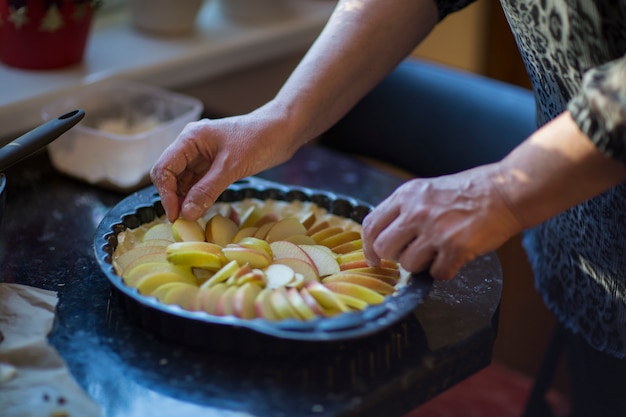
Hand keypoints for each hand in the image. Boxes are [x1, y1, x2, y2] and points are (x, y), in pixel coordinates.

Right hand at [150, 108, 299, 221]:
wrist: (283, 131)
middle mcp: (192, 146)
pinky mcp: (215, 165)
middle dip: (175, 198)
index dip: (166, 194)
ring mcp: (203, 155)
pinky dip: (198, 197)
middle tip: (183, 222)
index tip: (176, 216)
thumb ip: (207, 190)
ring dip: (186, 200)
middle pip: (171, 176)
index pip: (164, 168)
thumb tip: (186, 214)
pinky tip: (202, 210)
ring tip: (193, 219)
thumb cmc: (259, 140)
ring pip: (184, 182)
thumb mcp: (232, 167)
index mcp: (190, 138)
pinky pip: (199, 183)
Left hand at [362, 164, 522, 279]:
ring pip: (408, 265)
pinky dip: (445, 271)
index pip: (370, 225)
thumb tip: (385, 235)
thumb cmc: (469, 191)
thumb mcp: (427, 190)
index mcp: (406, 195)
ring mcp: (435, 230)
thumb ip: (405, 209)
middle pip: (384, 248)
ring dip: (422, 265)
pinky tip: (455, 257)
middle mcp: (416, 212)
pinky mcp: (455, 248)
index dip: (368, 246)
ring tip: (438, 251)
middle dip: (394, 258)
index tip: (374, 258)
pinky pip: (436, 274)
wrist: (506, 192)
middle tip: (411, 255)